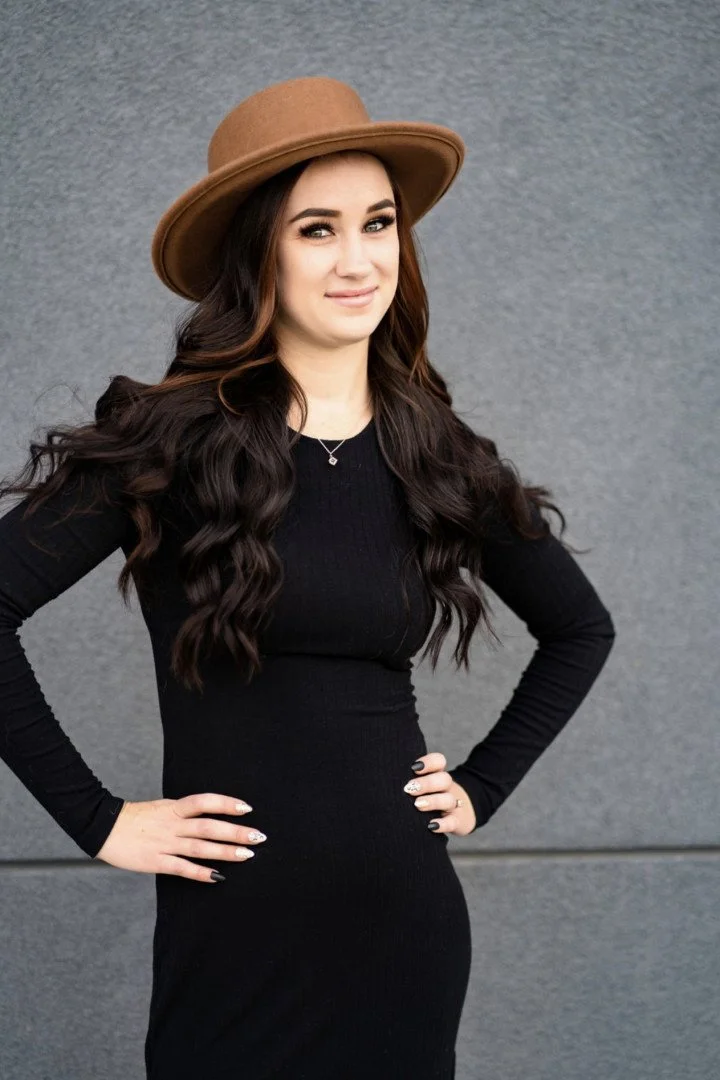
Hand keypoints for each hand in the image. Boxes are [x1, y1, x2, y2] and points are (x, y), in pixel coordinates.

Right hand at [94, 793, 267, 883]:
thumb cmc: (135, 818)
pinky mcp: (156, 862)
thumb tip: (207, 815)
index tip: (247, 808)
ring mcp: (164, 843)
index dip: (226, 804)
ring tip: (246, 854)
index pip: (204, 802)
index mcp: (173, 808)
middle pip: (208, 826)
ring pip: (200, 847)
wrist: (103, 827)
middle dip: (235, 831)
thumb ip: (183, 812)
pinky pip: (182, 868)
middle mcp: (172, 824)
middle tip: (257, 836)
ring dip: (225, 852)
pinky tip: (217, 877)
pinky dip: (200, 873)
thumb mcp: (161, 807)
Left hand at [403, 751, 476, 835]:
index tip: (413, 768)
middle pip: (444, 779)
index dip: (429, 762)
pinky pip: (452, 822)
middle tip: (409, 789)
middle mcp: (447, 788)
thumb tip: (384, 781)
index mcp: (437, 775)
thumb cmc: (426, 798)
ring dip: (433, 801)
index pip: (439, 761)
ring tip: (417, 805)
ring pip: (448, 799)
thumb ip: (408, 782)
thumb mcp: (421, 787)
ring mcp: (453, 805)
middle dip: (427, 783)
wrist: (458, 816)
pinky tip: (431, 826)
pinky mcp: (456, 822)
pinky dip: (443, 824)